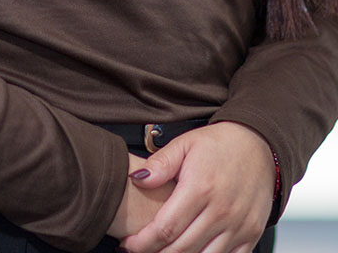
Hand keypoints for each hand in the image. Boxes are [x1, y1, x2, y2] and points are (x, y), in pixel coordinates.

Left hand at [119, 122, 275, 252]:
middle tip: (139, 251)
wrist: (259, 144)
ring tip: (162, 252)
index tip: (127, 245)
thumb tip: (136, 179)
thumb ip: (161, 163)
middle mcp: (221, 211)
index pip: (165, 227)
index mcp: (201, 188)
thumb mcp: (186, 144)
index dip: (143, 242)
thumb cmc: (219, 144)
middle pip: (181, 249)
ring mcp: (238, 226)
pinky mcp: (251, 234)